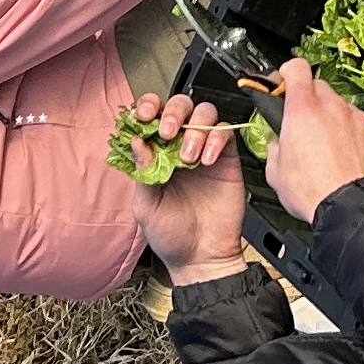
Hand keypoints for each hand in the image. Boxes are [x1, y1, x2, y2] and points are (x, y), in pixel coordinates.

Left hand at [124, 92, 250, 281]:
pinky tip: (206, 161)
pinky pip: (226, 133)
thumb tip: (136, 140)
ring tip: (188, 157)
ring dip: (195, 128)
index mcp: (157, 154)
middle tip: (167, 132)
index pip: (153, 116)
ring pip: (205, 113)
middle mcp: (181, 146)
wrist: (201, 258)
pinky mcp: (228, 159)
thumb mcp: (146, 206)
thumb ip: (143, 172)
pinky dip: (216, 140)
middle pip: (181, 106)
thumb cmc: (170, 235)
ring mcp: (205, 150)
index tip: (144, 114)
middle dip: (173, 112)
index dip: (149, 107)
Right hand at [263, 56, 363, 224]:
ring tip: (322, 146)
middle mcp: (331, 106)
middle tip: (299, 121)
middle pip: (317, 86)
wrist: (349, 208)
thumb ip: (275, 146)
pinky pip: (355, 123)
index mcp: (302, 108)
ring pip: (338, 105)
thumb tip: (278, 142)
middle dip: (307, 100)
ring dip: (328, 117)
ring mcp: (354, 117)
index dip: (286, 73)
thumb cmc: (312, 191)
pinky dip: (347, 132)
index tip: (281, 84)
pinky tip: (340, 155)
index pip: (296, 68)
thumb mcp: (275, 171)